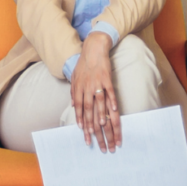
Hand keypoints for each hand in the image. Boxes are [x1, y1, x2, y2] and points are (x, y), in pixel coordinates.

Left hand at [70, 33, 119, 152]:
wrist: (92, 49)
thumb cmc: (83, 65)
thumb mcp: (74, 78)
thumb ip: (73, 93)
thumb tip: (72, 105)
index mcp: (78, 90)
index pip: (79, 110)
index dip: (82, 122)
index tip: (85, 134)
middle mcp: (86, 88)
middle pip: (89, 110)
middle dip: (92, 125)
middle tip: (95, 136)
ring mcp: (97, 84)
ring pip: (99, 103)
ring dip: (100, 115)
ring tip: (102, 127)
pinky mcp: (106, 78)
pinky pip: (110, 92)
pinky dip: (111, 101)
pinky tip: (114, 110)